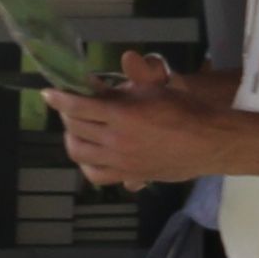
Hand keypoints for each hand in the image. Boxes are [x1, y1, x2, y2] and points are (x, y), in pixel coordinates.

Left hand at [41, 57, 230, 187]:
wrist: (209, 142)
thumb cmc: (184, 109)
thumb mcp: (153, 89)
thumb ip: (125, 85)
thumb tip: (98, 82)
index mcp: (123, 115)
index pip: (78, 107)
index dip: (59, 99)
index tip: (49, 93)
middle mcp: (116, 141)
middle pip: (74, 128)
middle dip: (67, 114)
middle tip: (71, 105)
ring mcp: (120, 162)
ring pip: (79, 152)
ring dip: (72, 137)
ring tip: (77, 127)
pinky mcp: (127, 175)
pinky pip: (95, 174)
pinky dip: (86, 163)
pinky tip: (90, 151)